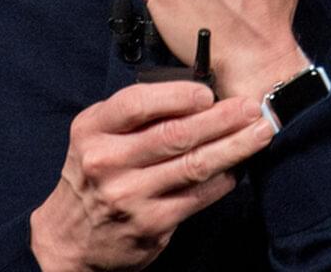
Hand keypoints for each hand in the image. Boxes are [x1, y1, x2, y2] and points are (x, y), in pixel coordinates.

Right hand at [29, 81, 273, 271]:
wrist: (71, 236)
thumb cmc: (92, 174)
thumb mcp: (96, 134)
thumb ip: (134, 115)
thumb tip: (195, 95)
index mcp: (93, 130)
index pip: (138, 104)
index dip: (178, 96)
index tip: (209, 93)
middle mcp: (107, 162)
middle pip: (175, 134)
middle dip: (221, 119)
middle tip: (251, 108)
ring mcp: (130, 195)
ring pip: (193, 165)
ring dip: (233, 147)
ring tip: (259, 133)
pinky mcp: (151, 224)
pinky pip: (198, 196)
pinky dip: (222, 180)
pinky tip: (237, 168)